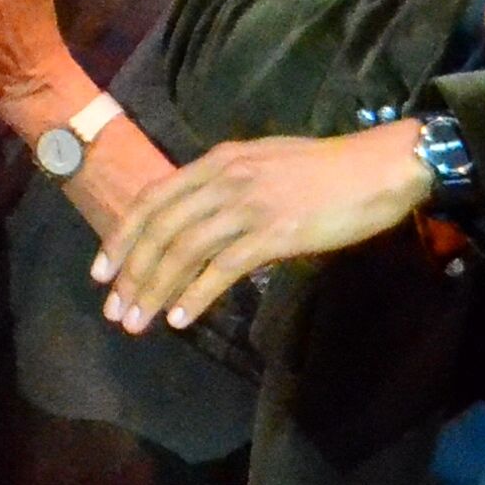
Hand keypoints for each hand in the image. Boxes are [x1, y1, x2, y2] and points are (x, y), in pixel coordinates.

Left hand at [93, 122, 430, 333]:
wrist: (381, 167)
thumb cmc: (330, 168)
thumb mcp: (267, 162)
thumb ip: (229, 183)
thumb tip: (197, 218)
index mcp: (222, 160)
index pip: (153, 199)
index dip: (121, 237)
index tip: (102, 272)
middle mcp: (228, 179)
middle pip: (162, 230)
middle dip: (132, 274)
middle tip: (117, 311)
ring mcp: (251, 205)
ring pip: (184, 252)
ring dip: (155, 292)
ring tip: (139, 324)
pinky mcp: (276, 232)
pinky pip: (223, 269)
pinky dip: (196, 296)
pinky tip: (182, 318)